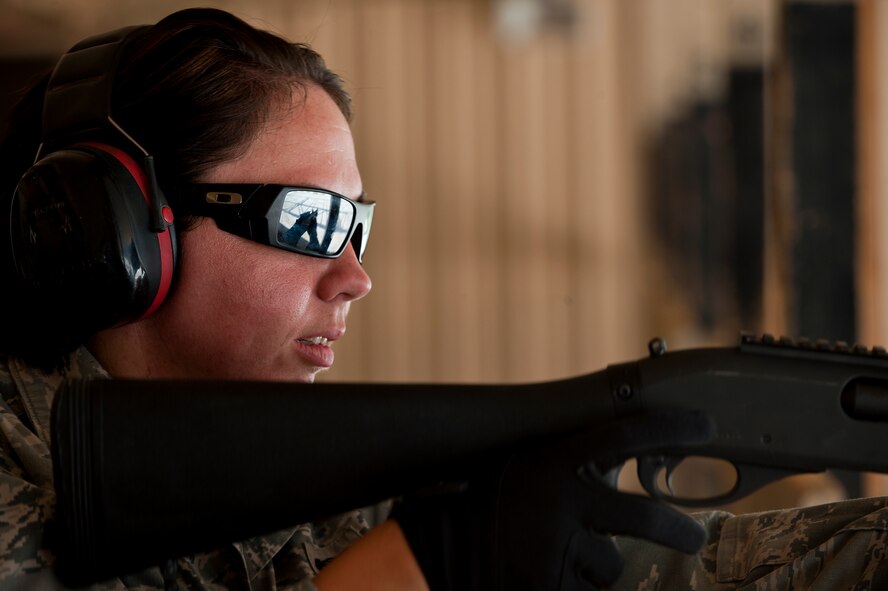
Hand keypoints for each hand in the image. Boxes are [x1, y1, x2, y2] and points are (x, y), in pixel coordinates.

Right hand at [391, 410, 714, 590]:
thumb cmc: (479, 503)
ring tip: (558, 558)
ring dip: (595, 565)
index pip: (623, 434)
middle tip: (692, 535)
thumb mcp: (520, 464)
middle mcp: (560, 499)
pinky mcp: (553, 586)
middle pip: (645, 515)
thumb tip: (622, 453)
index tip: (704, 426)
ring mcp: (558, 547)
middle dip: (677, 528)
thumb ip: (564, 458)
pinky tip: (551, 576)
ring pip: (610, 564)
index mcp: (551, 459)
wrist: (439, 549)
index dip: (668, 428)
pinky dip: (578, 587)